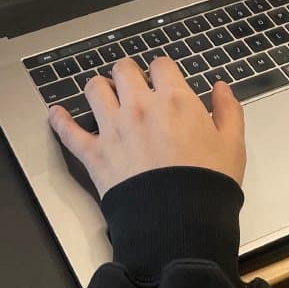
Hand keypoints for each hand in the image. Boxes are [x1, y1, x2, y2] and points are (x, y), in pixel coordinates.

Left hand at [49, 57, 245, 198]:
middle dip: (127, 73)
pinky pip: (69, 131)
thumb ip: (228, 110)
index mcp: (174, 100)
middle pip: (123, 70)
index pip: (161, 65)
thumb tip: (221, 89)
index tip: (163, 79)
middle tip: (131, 83)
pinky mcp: (95, 154)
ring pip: (94, 89)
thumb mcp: (232, 145)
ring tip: (103, 94)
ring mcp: (113, 128)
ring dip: (98, 89)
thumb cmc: (207, 185)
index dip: (162, 70)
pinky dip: (60, 121)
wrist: (179, 223)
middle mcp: (139, 107)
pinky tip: (56, 114)